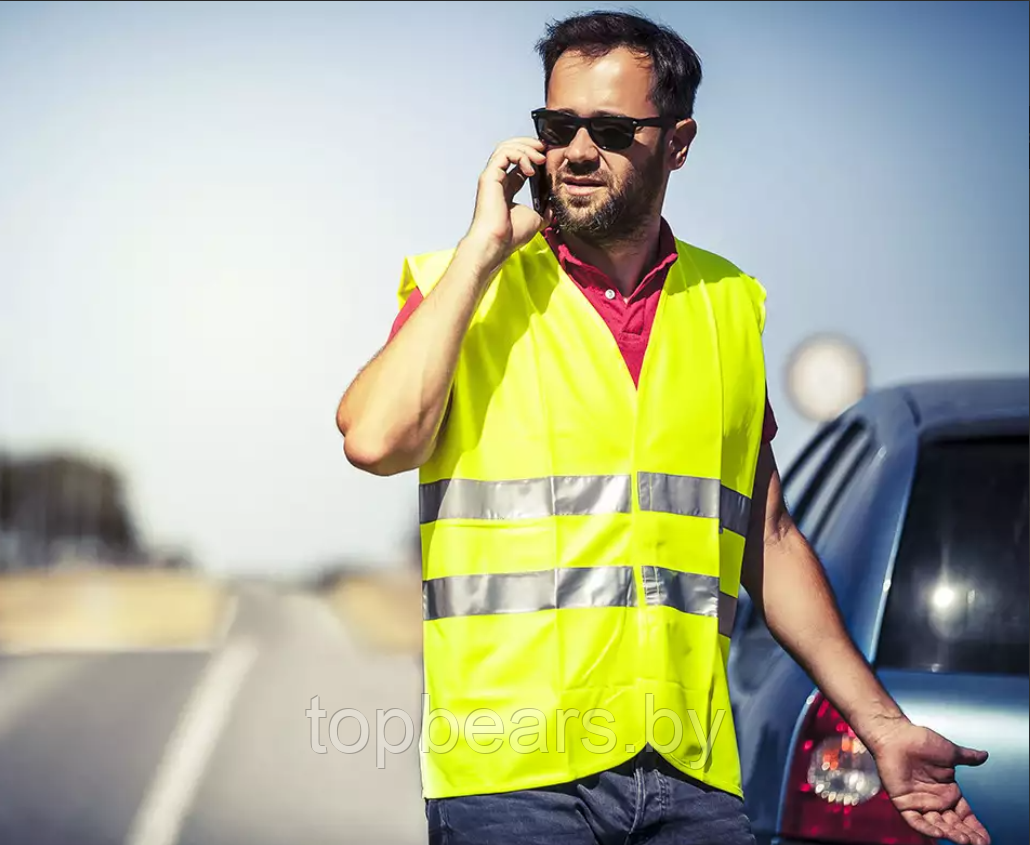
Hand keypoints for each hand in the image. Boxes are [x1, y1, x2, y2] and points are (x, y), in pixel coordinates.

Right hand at [465, 137, 549, 268]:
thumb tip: (554, 203)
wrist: (498, 243)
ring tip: (540, 157)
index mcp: (507, 188)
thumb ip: (545, 208)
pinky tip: (531, 169)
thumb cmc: (512, 235)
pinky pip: (504, 154)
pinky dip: (520, 156)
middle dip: (530, 145)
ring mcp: (492, 177)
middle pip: (511, 149)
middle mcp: (498, 179)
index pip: (518, 162)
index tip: (548, 157)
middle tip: (545, 150)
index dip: (533, 155)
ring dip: (526, 148)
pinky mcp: (489, 176)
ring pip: (506, 147)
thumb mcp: (537, 218)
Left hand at [868, 718, 990, 843]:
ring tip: (964, 840)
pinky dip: (926, 828)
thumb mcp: (950, 752)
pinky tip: (939, 834)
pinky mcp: (903, 802)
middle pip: (953, 824)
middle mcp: (935, 800)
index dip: (975, 827)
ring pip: (937, 824)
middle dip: (966, 834)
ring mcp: (919, 802)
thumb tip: (984, 755)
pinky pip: (915, 820)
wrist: (896, 735)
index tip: (986, 839)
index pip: (964, 815)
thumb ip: (967, 758)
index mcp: (948, 791)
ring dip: (950, 833)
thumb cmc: (920, 741)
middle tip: (979, 844)